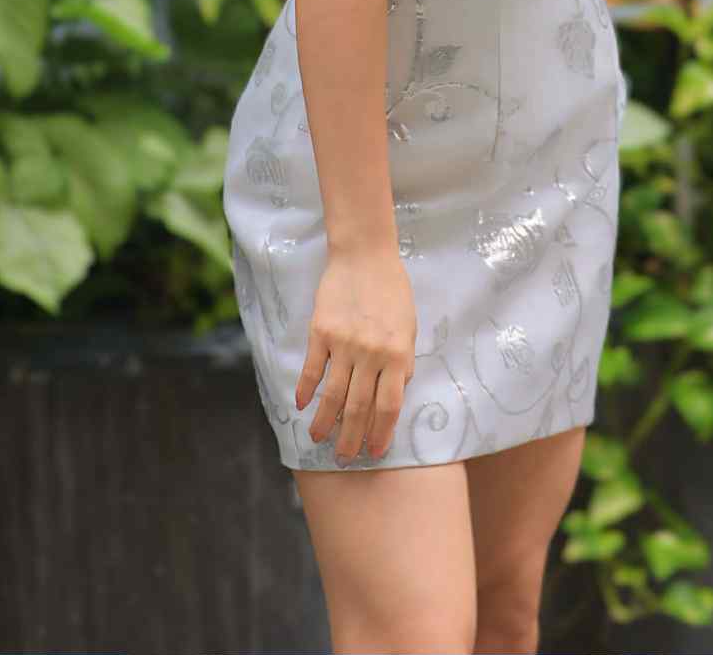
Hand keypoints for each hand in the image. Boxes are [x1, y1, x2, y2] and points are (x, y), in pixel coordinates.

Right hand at [295, 244, 416, 462]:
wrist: (365, 254)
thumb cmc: (393, 290)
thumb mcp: (410, 326)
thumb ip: (404, 361)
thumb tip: (397, 393)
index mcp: (397, 354)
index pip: (389, 406)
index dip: (381, 433)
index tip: (374, 453)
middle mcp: (371, 353)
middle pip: (359, 408)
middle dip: (351, 438)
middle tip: (343, 458)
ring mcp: (344, 343)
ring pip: (333, 395)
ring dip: (325, 423)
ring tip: (319, 440)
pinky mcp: (321, 332)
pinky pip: (312, 369)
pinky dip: (306, 391)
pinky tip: (302, 406)